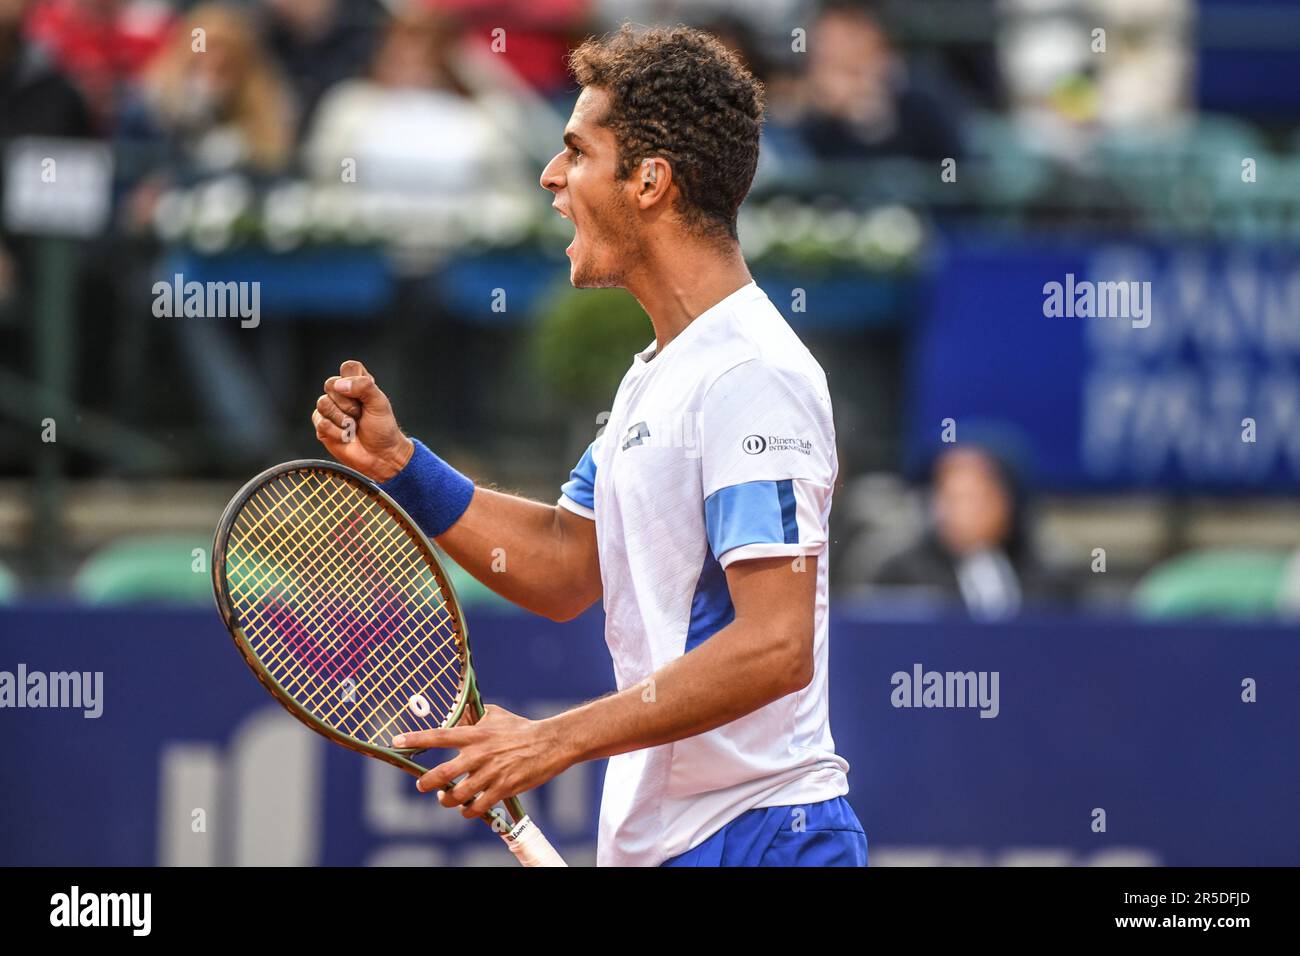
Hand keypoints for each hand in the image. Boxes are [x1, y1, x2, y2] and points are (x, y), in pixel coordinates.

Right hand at [312, 359, 412, 481]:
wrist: (380, 456)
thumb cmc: (383, 429)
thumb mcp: (380, 403)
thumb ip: (364, 387)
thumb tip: (340, 384)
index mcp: (358, 384)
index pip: (348, 367)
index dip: (353, 379)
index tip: (365, 395)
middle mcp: (341, 394)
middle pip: (330, 383)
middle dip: (348, 403)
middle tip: (360, 414)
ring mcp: (330, 410)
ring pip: (322, 403)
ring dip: (342, 419)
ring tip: (353, 426)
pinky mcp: (322, 426)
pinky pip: (320, 422)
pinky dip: (337, 432)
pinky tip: (346, 436)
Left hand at [393, 705, 572, 818]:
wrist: (550, 743)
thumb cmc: (522, 727)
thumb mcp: (496, 715)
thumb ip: (476, 715)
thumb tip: (462, 711)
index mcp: (475, 734)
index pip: (439, 736)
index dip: (416, 739)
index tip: (397, 742)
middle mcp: (478, 754)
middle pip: (442, 774)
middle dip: (426, 783)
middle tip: (422, 785)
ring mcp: (490, 773)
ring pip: (457, 795)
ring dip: (447, 800)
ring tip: (446, 798)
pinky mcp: (502, 789)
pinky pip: (476, 807)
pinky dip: (468, 811)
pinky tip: (468, 808)